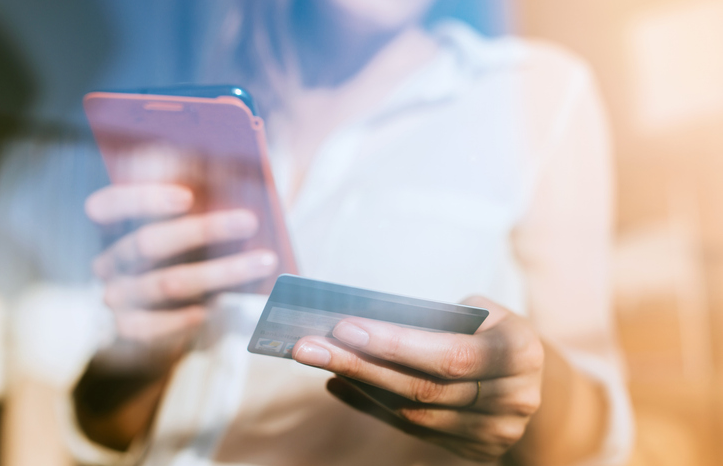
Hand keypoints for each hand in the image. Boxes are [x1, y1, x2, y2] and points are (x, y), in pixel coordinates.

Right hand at [86, 183, 278, 341]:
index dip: (143, 198)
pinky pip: (155, 325)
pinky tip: (214, 308)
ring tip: (264, 261)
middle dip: (204, 229)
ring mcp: (116, 295)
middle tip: (250, 221)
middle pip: (148, 241)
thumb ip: (201, 199)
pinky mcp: (129, 328)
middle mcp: (109, 259)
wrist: (164, 317)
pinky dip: (185, 316)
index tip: (188, 197)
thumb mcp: (190, 224)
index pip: (108, 204)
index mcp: (113, 225)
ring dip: (221, 272)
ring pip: (169, 282)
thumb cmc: (188, 253)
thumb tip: (236, 179)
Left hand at [292, 296, 543, 462]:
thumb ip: (435, 320)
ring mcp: (495, 433)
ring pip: (413, 415)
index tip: (344, 328)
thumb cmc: (492, 330)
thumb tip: (365, 326)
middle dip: (360, 365)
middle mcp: (514, 400)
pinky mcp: (474, 450)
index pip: (451, 356)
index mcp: (520, 354)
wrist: (530, 376)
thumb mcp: (479, 311)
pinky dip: (372, 406)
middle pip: (423, 389)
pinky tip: (339, 383)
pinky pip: (411, 430)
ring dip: (360, 386)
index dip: (396, 345)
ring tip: (319, 360)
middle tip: (308, 346)